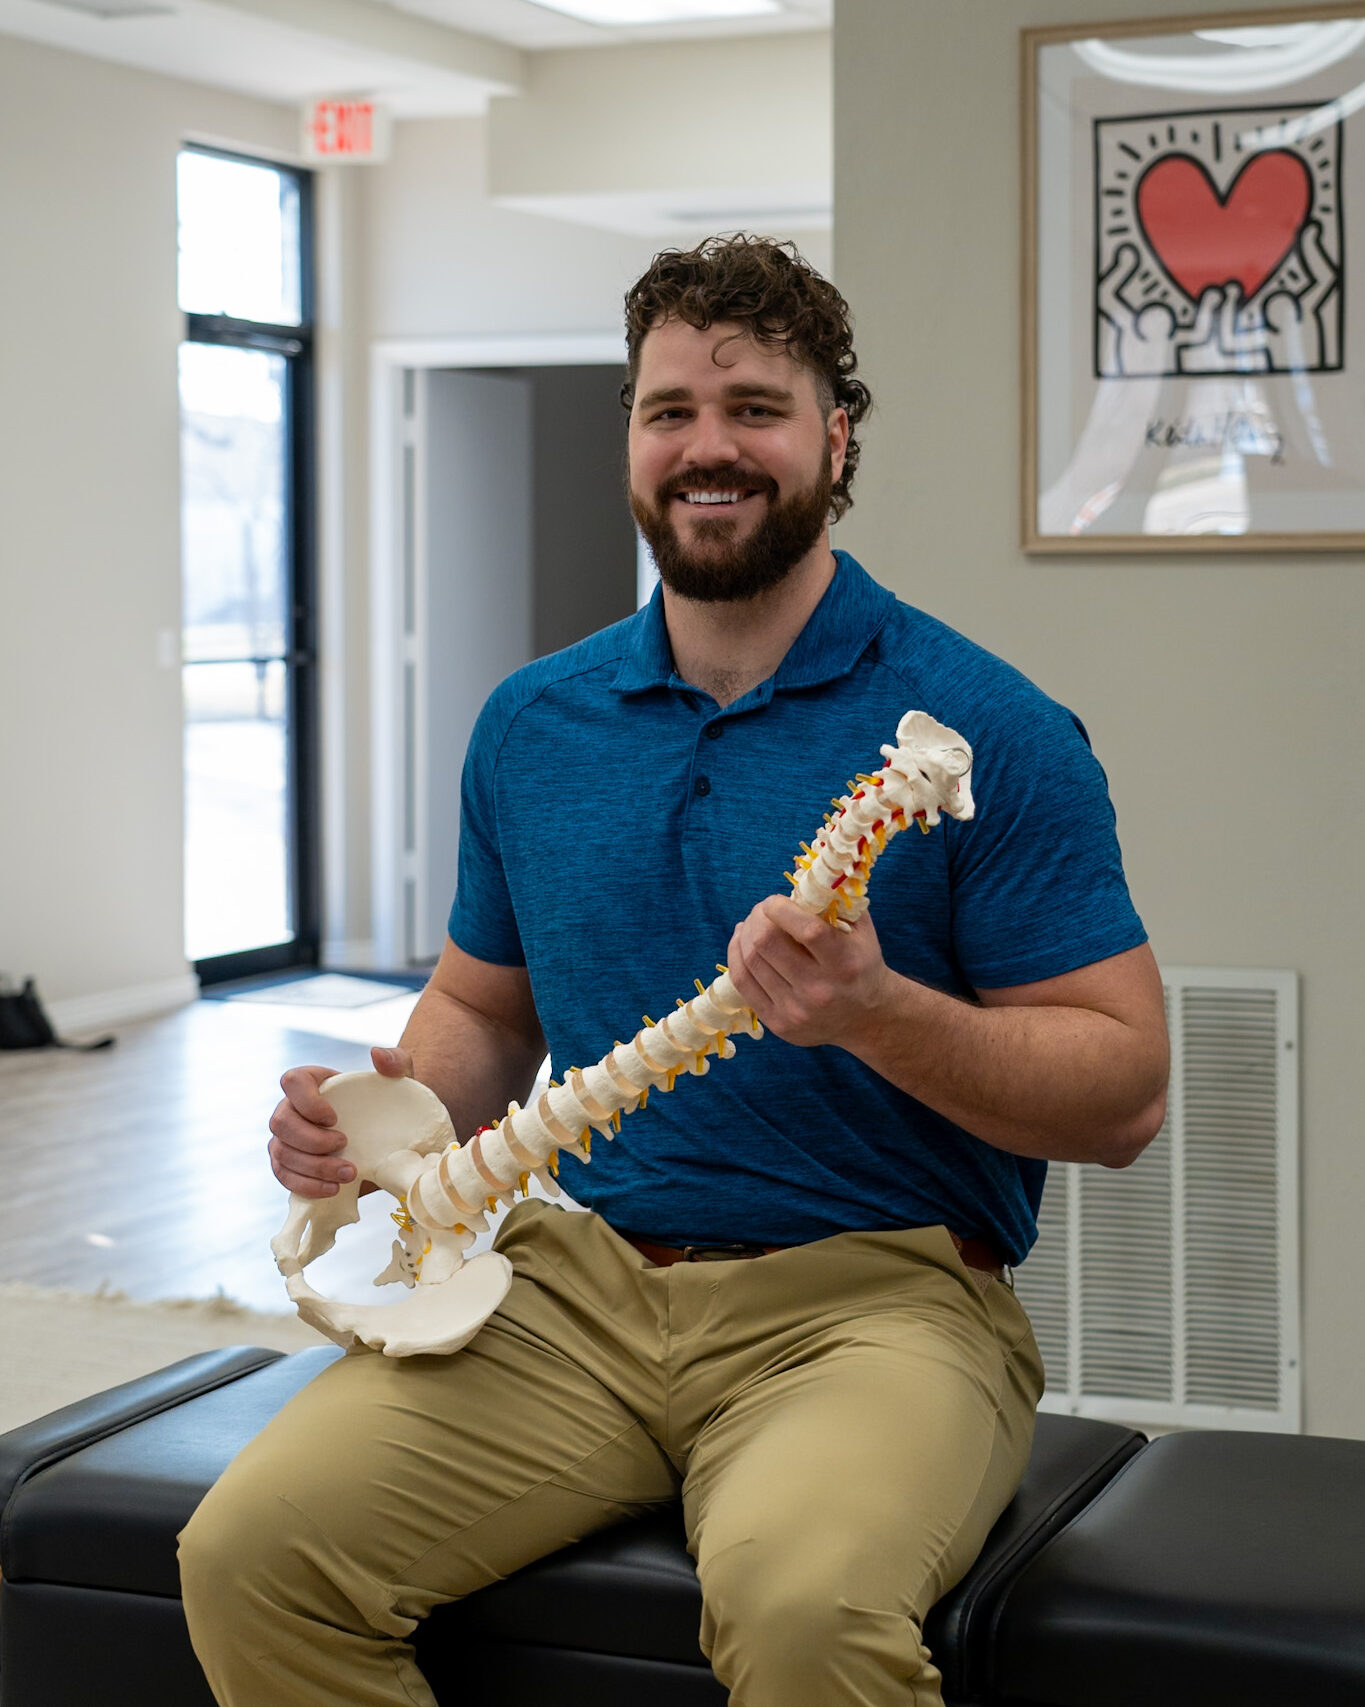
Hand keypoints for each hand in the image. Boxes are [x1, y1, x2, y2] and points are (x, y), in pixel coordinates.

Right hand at [268, 1045, 413, 1196]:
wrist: (387, 1138)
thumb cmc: (388, 1102)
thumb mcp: (400, 1079)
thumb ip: (395, 1060)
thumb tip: (377, 1054)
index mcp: (311, 1081)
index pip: (292, 1082)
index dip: (306, 1101)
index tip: (334, 1117)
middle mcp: (291, 1108)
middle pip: (281, 1122)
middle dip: (311, 1140)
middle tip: (345, 1146)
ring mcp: (286, 1139)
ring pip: (282, 1153)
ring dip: (314, 1167)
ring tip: (349, 1174)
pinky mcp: (289, 1165)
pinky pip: (284, 1177)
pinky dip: (307, 1186)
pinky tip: (333, 1188)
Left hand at [725, 896, 892, 1049]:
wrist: (867, 1018)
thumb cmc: (862, 963)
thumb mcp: (861, 929)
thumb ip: (835, 900)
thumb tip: (799, 872)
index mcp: (844, 964)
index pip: (804, 930)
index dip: (780, 908)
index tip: (775, 901)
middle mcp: (819, 991)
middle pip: (767, 943)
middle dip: (758, 917)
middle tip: (762, 910)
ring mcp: (795, 1011)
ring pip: (750, 961)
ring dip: (744, 934)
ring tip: (751, 924)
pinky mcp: (778, 1024)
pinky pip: (743, 983)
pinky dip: (736, 955)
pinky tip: (741, 942)